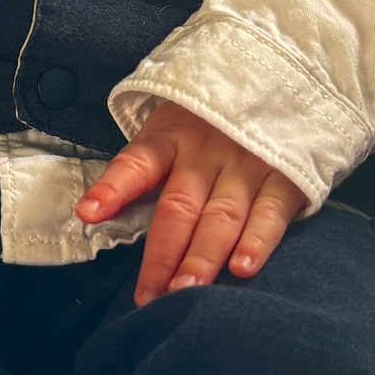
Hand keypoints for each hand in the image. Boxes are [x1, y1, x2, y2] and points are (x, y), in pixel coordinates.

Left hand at [75, 99, 307, 305]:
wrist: (280, 79)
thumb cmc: (211, 121)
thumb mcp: (172, 128)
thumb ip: (144, 169)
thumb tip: (95, 214)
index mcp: (172, 137)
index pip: (138, 163)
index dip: (114, 187)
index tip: (89, 212)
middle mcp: (207, 152)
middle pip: (179, 207)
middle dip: (162, 254)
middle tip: (149, 296)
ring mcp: (247, 163)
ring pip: (222, 217)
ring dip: (202, 257)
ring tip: (185, 291)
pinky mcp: (285, 175)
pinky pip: (270, 212)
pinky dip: (257, 241)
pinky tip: (242, 268)